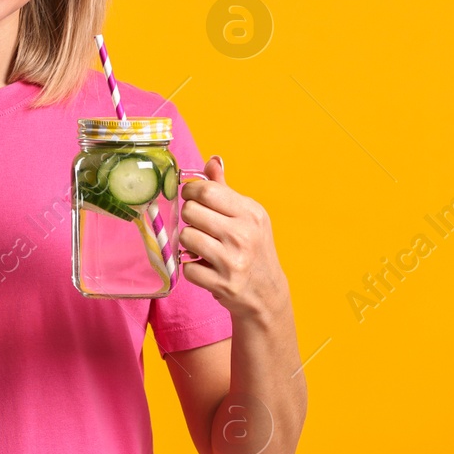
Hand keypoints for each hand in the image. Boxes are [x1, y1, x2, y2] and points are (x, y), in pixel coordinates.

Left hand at [177, 155, 288, 318]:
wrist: (267, 293)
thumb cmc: (254, 249)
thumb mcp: (248, 216)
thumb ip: (225, 189)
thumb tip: (213, 160)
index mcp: (251, 213)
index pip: (207, 191)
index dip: (190, 192)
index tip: (191, 197)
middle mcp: (244, 235)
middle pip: (191, 211)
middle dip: (189, 217)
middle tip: (198, 225)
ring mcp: (233, 261)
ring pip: (186, 237)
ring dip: (188, 243)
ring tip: (201, 247)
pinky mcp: (222, 284)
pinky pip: (187, 267)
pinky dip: (191, 267)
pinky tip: (204, 267)